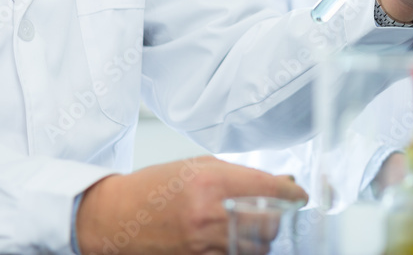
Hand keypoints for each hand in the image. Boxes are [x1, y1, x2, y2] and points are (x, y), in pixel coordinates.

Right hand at [76, 156, 306, 254]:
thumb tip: (278, 181)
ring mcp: (203, 244)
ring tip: (250, 225)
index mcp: (211, 181)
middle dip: (277, 216)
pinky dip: (241, 250)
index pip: (270, 189)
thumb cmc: (152, 188)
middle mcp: (210, 214)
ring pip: (257, 248)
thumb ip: (239, 174)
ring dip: (261, 237)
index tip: (299, 194)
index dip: (292, 192)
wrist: (113, 217)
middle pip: (269, 223)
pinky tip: (233, 239)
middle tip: (274, 209)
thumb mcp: (197, 166)